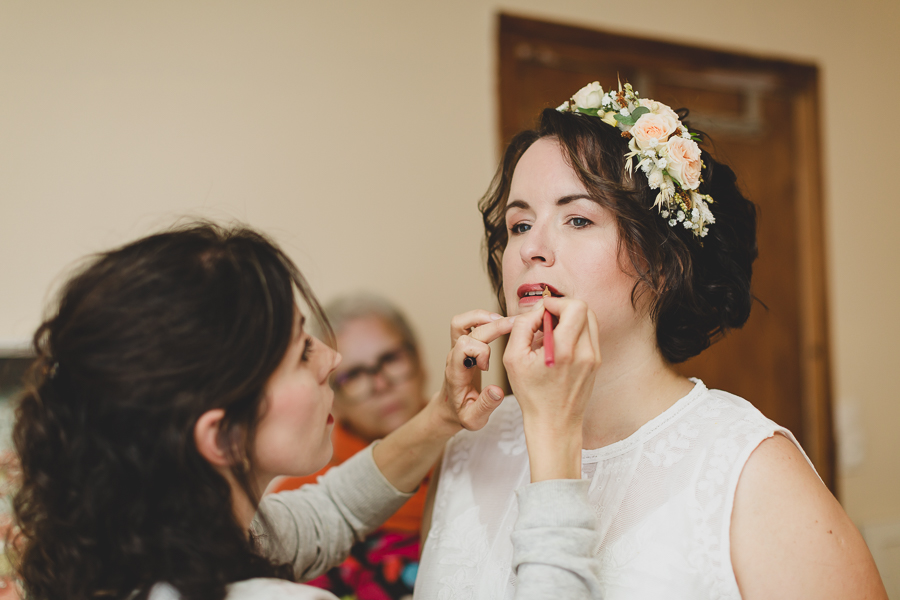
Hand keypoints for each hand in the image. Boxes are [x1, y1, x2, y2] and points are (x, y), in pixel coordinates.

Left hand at [433, 309, 515, 433]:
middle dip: (493, 325)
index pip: (463, 346)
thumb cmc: (461, 414)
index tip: (488, 366)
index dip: (481, 351)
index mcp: (456, 372)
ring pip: (462, 321)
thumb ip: (486, 405)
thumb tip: (497, 391)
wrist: (449, 410)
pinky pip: (467, 324)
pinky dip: (483, 319)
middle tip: (515, 326)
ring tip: (506, 321)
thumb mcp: (474, 419)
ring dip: (484, 317)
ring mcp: (457, 349)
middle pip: (469, 330)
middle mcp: (454, 356)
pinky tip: (499, 324)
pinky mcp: (463, 345)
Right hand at [503, 298, 600, 480]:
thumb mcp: (513, 359)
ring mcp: (594, 357)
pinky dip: (574, 331)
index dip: (555, 303)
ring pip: (589, 319)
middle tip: (546, 320)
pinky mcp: (596, 362)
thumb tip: (537, 310)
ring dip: (570, 318)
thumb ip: (523, 326)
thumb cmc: (531, 395)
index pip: (574, 307)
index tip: (540, 313)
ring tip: (551, 332)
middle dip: (563, 308)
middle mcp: (585, 352)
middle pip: (584, 308)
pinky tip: (558, 345)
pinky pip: (589, 334)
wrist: (554, 424)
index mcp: (564, 350)